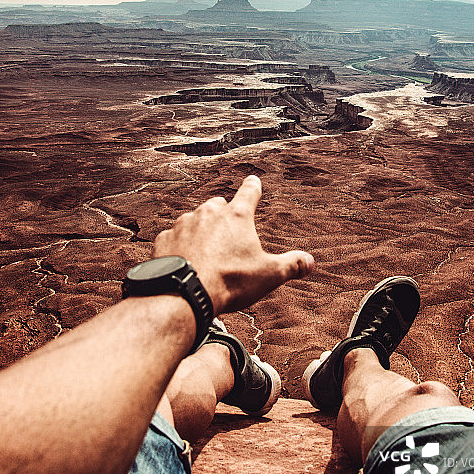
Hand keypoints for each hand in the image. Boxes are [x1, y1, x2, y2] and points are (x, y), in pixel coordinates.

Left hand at [152, 176, 313, 313]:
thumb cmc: (229, 281)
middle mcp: (208, 213)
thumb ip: (291, 265)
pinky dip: (179, 246)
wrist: (185, 292)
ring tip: (205, 255)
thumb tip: (309, 262)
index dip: (253, 187)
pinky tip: (184, 262)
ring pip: (193, 220)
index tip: (253, 180)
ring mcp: (183, 224)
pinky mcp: (164, 239)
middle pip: (218, 205)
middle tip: (228, 236)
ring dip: (200, 232)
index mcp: (237, 217)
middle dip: (223, 215)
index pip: (249, 192)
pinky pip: (173, 238)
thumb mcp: (269, 275)